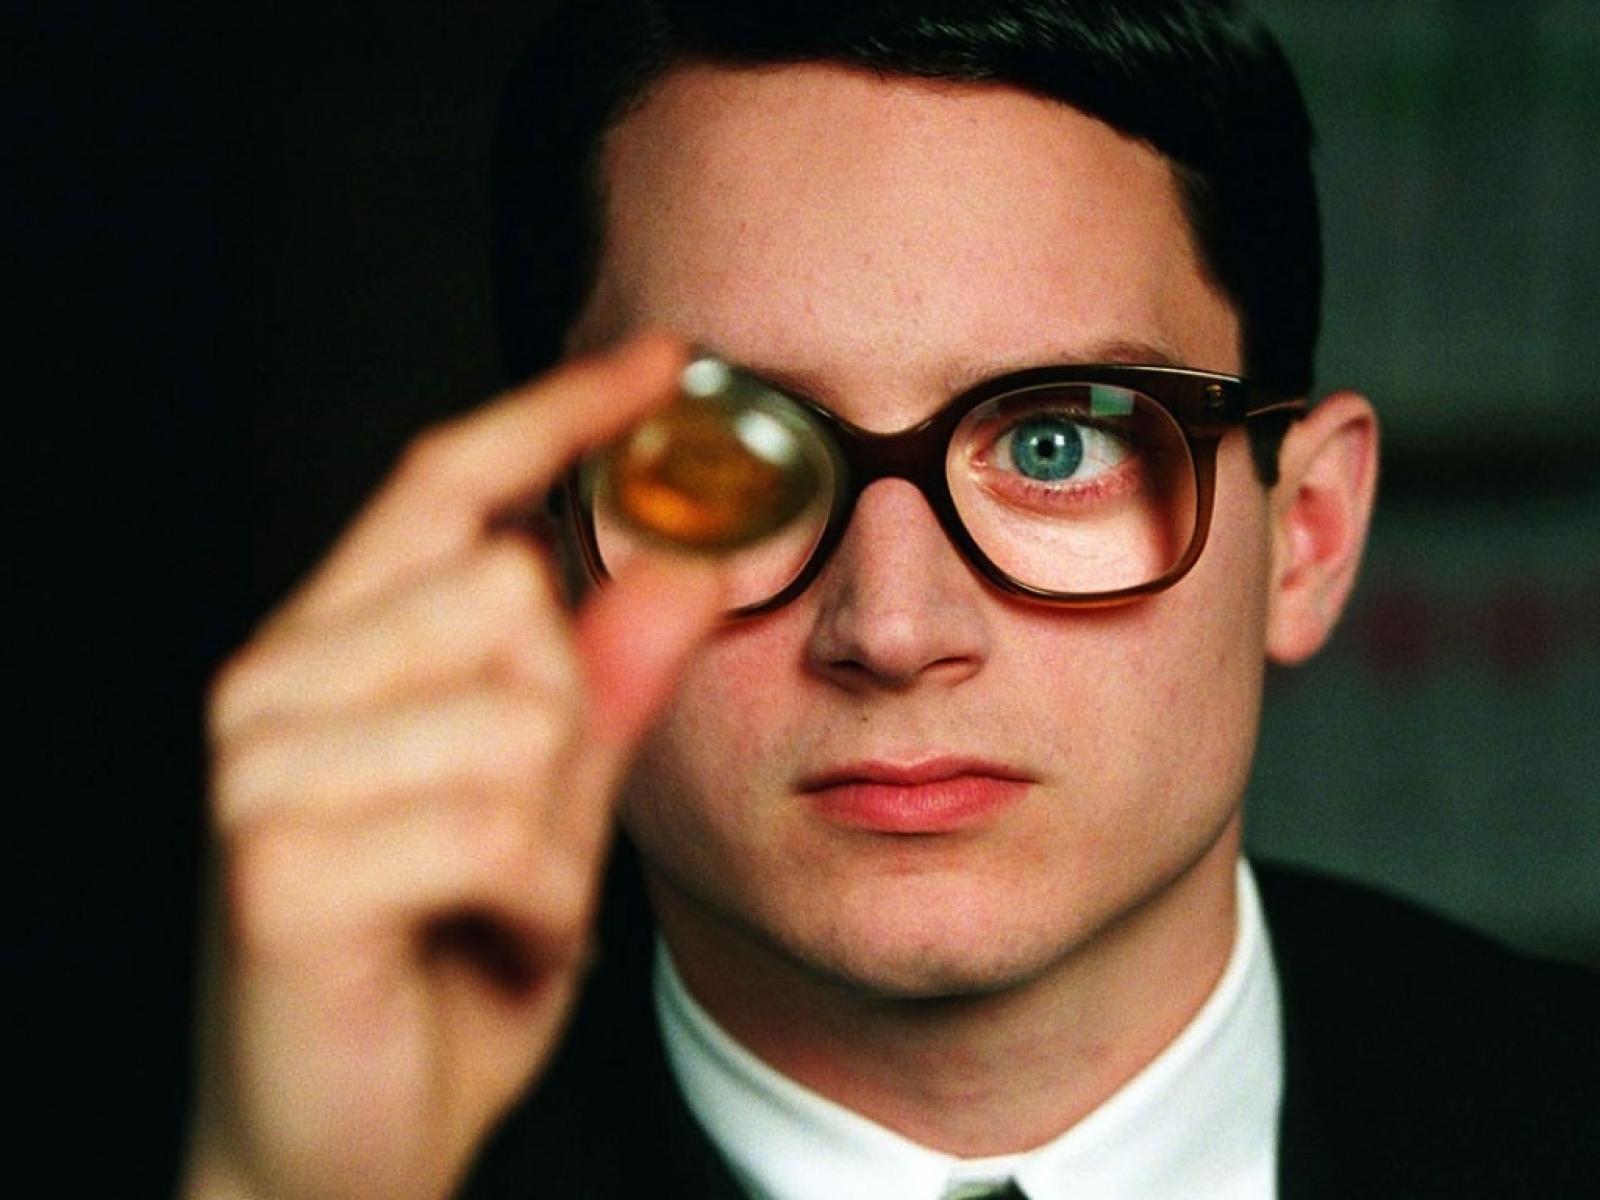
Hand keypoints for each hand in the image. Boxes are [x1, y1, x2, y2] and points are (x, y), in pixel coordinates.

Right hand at [183, 335, 720, 1199]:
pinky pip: (498, 826)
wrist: (341, 1143)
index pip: (443, 479)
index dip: (555, 410)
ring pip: (517, 710)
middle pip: (509, 594)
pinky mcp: (277, 865)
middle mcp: (274, 682)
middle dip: (567, 727)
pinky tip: (496, 941)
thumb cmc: (442, 960)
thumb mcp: (550, 809)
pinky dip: (539, 903)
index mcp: (332, 647)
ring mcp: (262, 769)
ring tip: (500, 894)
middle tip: (526, 835)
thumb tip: (680, 567)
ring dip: (554, 828)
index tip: (662, 359)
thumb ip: (606, 686)